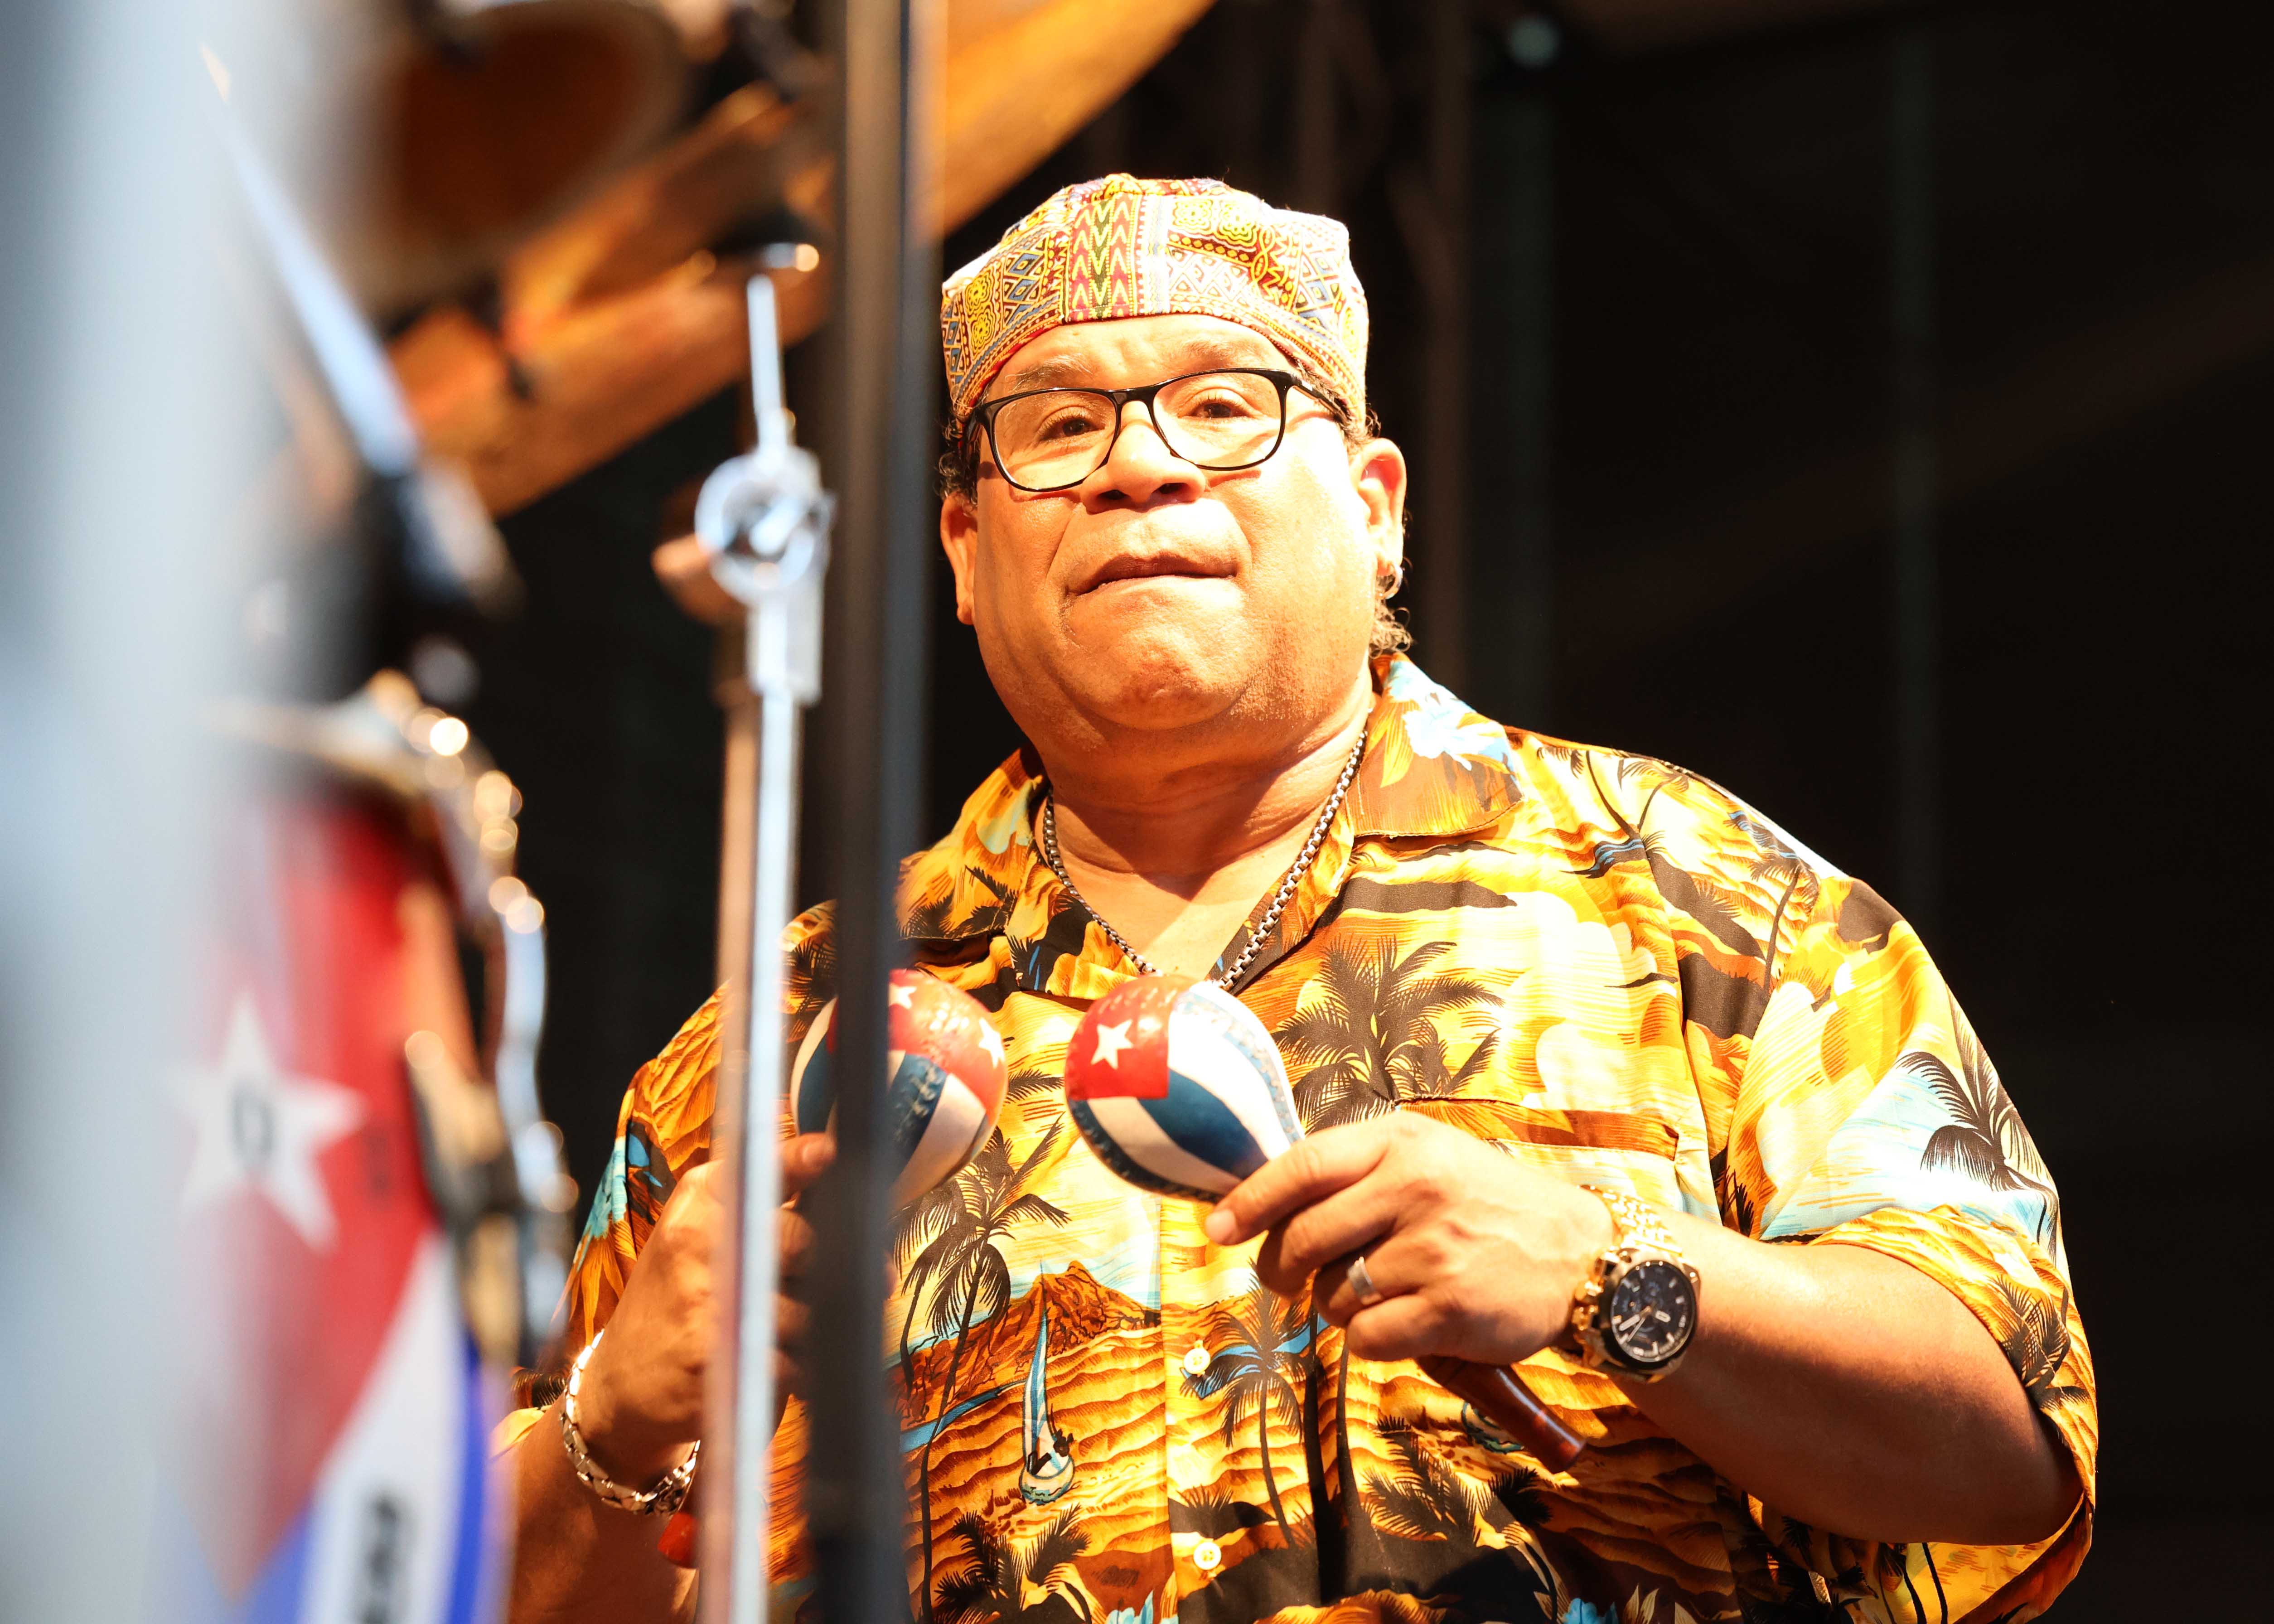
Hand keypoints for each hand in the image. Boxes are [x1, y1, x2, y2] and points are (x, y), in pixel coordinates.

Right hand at [575, 1134, 835, 1484]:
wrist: (619, 1384)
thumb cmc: (673, 1299)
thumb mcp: (696, 1233)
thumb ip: (754, 1202)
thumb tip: (830, 1165)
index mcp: (696, 1206)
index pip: (758, 1169)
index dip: (801, 1160)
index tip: (827, 1153)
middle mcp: (701, 1246)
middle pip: (803, 1240)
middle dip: (830, 1263)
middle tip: (847, 1277)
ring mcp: (711, 1306)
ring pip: (810, 1307)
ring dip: (816, 1323)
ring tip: (788, 1329)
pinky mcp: (726, 1364)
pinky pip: (800, 1362)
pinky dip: (802, 1368)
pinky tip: (777, 1364)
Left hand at [1204, 1113, 1612, 1365]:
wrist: (1581, 1256)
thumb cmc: (1489, 1207)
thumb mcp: (1429, 1158)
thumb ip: (1357, 1171)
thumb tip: (1266, 1200)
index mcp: (1401, 1143)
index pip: (1302, 1166)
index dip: (1249, 1200)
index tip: (1217, 1227)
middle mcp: (1414, 1188)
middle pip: (1304, 1238)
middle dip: (1282, 1269)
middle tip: (1288, 1281)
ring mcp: (1433, 1249)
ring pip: (1334, 1294)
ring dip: (1341, 1306)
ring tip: (1384, 1294)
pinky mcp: (1449, 1307)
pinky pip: (1367, 1339)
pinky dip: (1372, 1341)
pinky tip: (1406, 1324)